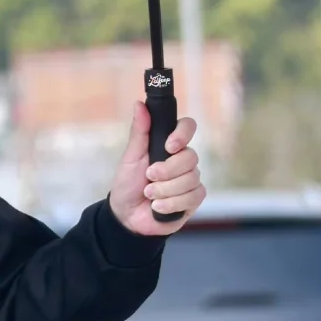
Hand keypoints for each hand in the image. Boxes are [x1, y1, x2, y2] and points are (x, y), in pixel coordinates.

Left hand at [108, 103, 205, 236]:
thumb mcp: (131, 156)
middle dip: (167, 171)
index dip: (182, 134)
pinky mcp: (193, 200)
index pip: (188, 127)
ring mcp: (191, 180)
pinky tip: (158, 208)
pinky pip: (192, 197)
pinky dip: (171, 204)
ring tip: (150, 195)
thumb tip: (140, 104)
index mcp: (169, 145)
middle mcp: (183, 161)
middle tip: (149, 177)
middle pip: (190, 157)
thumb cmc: (128, 184)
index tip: (169, 146)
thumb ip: (139, 131)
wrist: (127, 216)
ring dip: (165, 190)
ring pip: (191, 179)